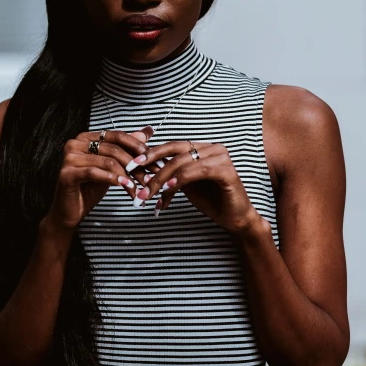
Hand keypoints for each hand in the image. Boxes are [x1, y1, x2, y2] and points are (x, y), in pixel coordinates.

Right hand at [41, 126, 155, 231]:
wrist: (70, 211)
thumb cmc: (90, 188)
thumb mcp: (112, 166)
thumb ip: (127, 149)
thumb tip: (148, 131)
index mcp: (86, 137)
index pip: (117, 136)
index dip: (138, 147)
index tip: (155, 161)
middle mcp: (76, 143)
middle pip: (114, 149)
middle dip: (136, 164)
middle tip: (151, 178)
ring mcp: (69, 157)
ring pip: (107, 161)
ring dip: (128, 176)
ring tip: (141, 187)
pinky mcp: (67, 173)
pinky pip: (95, 173)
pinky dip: (114, 180)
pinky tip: (127, 187)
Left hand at [129, 140, 267, 236]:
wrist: (235, 219)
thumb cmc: (212, 201)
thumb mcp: (185, 186)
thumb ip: (170, 176)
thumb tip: (144, 172)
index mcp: (202, 148)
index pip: (172, 146)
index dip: (150, 153)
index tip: (131, 165)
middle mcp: (212, 148)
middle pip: (175, 152)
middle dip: (152, 166)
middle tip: (134, 178)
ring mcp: (221, 157)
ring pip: (183, 162)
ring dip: (162, 178)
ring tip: (147, 193)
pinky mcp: (227, 171)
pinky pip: (197, 171)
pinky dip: (180, 179)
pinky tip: (167, 189)